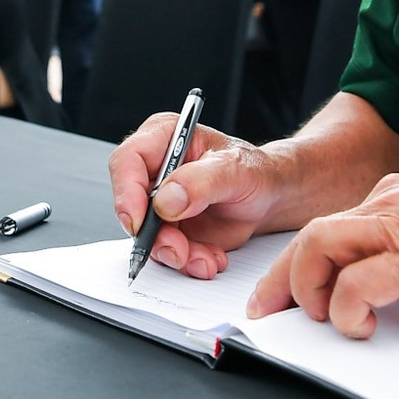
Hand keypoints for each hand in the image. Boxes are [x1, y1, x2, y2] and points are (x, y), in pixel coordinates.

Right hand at [107, 113, 283, 280]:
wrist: (270, 198)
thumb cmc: (256, 172)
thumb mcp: (236, 169)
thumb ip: (201, 180)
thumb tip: (166, 200)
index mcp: (164, 138)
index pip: (127, 161)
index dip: (127, 192)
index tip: (140, 220)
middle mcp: (155, 170)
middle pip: (131, 204)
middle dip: (154, 234)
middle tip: (179, 250)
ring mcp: (160, 202)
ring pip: (147, 235)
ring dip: (175, 253)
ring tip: (206, 257)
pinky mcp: (169, 229)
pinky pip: (165, 252)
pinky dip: (187, 261)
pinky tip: (210, 258)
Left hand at [247, 173, 398, 338]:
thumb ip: (398, 254)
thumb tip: (358, 290)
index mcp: (397, 196)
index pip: (326, 226)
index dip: (290, 265)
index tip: (275, 296)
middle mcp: (394, 203)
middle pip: (312, 234)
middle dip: (283, 280)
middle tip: (273, 314)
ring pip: (321, 247)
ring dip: (310, 290)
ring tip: (327, 319)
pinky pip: (357, 283)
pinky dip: (346, 309)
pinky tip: (361, 326)